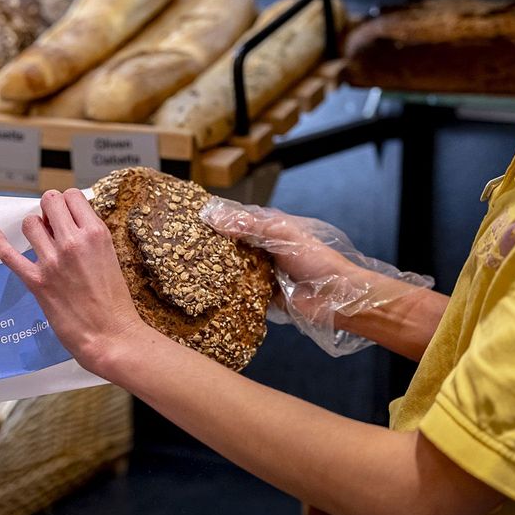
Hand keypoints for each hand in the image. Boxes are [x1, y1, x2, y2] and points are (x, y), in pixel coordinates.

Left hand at [0, 189, 145, 375]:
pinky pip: (9, 254)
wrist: (110, 335)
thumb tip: (70, 223)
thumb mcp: (111, 257)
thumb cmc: (115, 301)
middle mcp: (74, 242)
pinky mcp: (37, 281)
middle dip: (49, 208)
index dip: (66, 202)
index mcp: (96, 234)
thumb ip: (91, 237)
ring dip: (33, 227)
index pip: (72, 196)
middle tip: (52, 222)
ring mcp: (53, 261)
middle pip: (49, 201)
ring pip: (30, 223)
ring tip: (40, 239)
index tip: (66, 214)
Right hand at [200, 197, 435, 356]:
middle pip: (228, 244)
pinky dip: (223, 291)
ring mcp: (258, 273)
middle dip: (209, 244)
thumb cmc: (315, 260)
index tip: (188, 216)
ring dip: (213, 269)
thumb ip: (249, 225)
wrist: (335, 297)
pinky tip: (202, 290)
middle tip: (179, 244)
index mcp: (268, 229)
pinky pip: (236, 291)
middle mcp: (261, 249)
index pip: (235, 219)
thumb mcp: (281, 234)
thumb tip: (213, 218)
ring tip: (184, 267)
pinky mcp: (258, 296)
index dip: (215, 217)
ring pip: (229, 268)